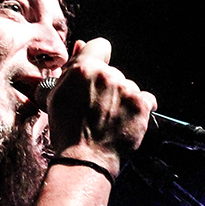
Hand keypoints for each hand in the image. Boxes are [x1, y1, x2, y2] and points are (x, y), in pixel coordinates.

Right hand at [45, 38, 156, 167]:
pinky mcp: (141, 105)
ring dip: (123, 99)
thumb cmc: (68, 132)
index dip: (98, 58)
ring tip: (110, 119)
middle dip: (108, 86)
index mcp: (83, 69)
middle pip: (113, 72)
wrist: (86, 160)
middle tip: (98, 109)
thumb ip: (71, 70)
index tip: (96, 74)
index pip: (100, 46)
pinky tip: (126, 121)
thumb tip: (81, 46)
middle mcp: (107, 75)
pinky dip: (140, 109)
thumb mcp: (58, 97)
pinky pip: (147, 99)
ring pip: (129, 86)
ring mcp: (126, 90)